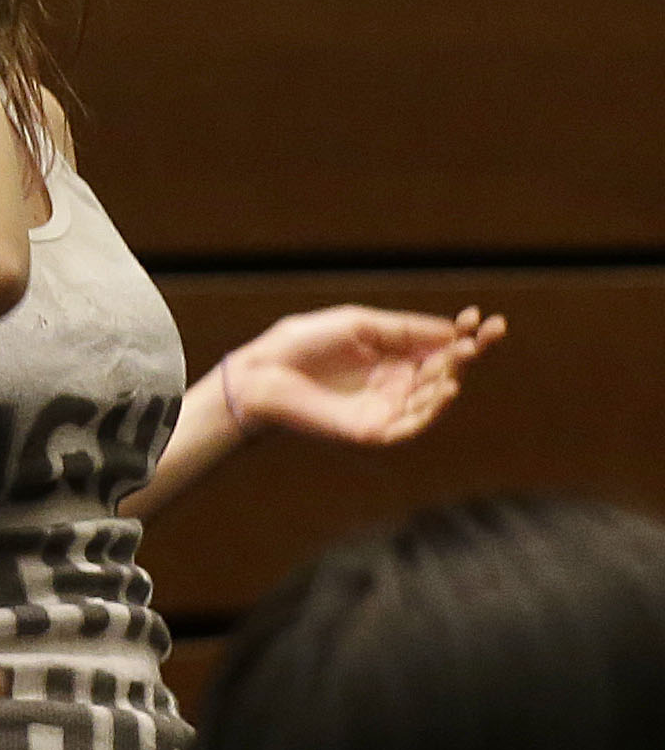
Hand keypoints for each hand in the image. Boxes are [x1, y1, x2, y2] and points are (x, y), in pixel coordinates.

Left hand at [216, 304, 505, 445]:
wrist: (261, 372)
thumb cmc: (303, 344)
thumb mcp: (359, 324)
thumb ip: (405, 329)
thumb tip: (453, 330)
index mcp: (392, 354)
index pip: (440, 346)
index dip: (465, 334)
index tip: (483, 319)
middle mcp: (395, 382)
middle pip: (444, 369)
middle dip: (469, 353)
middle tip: (488, 335)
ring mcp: (386, 407)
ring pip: (433, 396)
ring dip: (452, 376)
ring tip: (461, 357)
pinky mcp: (373, 429)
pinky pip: (412, 424)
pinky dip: (432, 409)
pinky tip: (446, 387)